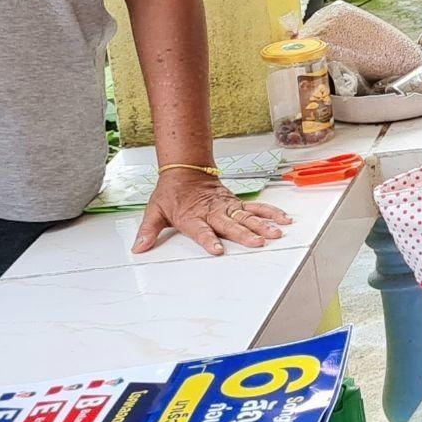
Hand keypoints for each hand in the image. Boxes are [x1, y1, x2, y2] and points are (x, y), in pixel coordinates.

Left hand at [132, 166, 289, 255]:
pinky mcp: (236, 203)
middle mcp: (211, 212)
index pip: (201, 230)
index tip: (218, 250)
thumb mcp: (154, 212)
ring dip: (262, 224)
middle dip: (245, 234)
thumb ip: (148, 231)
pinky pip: (256, 208)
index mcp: (191, 216)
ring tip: (275, 233)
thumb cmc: (171, 194)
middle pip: (230, 224)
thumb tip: (138, 247)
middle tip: (258, 242)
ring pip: (247, 216)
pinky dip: (270, 212)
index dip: (209, 240)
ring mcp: (226, 207)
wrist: (185, 171)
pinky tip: (283, 219)